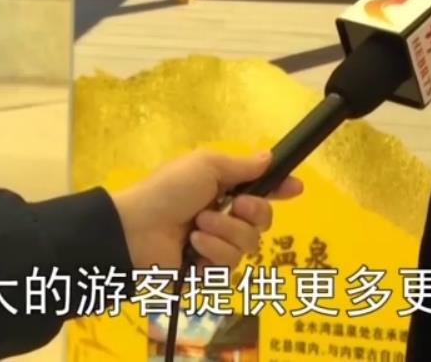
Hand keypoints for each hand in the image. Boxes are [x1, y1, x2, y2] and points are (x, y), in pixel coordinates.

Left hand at [110, 149, 303, 271]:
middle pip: (263, 221)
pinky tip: (192, 250)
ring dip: (224, 234)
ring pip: (248, 246)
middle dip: (252, 213)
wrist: (134, 230)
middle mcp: (225, 218)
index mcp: (224, 190)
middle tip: (234, 206)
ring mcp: (216, 247)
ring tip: (197, 229)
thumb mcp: (205, 166)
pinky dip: (211, 255)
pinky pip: (228, 268)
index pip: (262, 190)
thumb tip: (270, 156)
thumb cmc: (169, 191)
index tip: (296, 189)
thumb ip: (242, 166)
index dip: (281, 190)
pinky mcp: (206, 273)